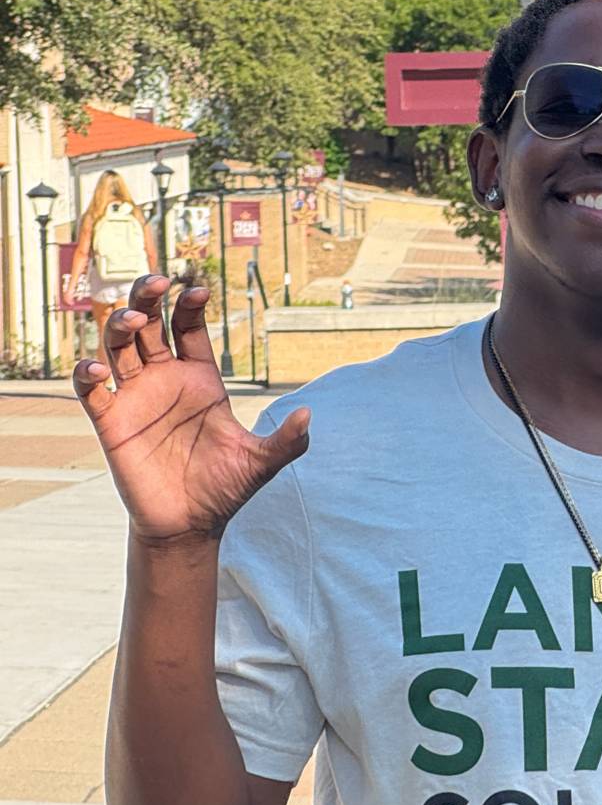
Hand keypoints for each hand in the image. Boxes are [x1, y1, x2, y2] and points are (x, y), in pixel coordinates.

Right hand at [73, 275, 310, 546]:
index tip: (197, 289)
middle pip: (149, 326)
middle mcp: (165, 381)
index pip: (189, 329)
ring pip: (117, 347)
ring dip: (119, 326)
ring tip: (132, 316)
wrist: (191, 525)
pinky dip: (87, 376)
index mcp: (201, 380)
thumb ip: (287, 441)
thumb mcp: (261, 463)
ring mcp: (135, 399)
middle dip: (149, 298)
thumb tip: (310, 415)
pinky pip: (90, 392)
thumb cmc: (226, 488)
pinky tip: (97, 369)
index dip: (190, 306)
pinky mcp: (110, 423)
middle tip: (156, 280)